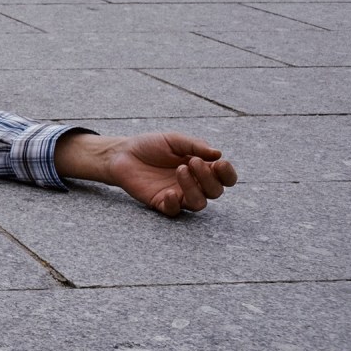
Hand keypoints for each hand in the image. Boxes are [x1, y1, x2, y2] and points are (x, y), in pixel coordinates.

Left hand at [56, 132, 237, 215]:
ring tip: (180, 170)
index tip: (220, 164)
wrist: (122, 153)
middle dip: (208, 178)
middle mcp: (194, 184)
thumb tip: (218, 154)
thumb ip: (195, 146)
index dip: (228, 174)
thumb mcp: (174, 140)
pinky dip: (175, 204)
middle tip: (192, 162)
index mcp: (201, 168)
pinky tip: (169, 192)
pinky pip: (174, 211)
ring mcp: (179, 195)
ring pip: (199, 204)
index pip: (225, 178)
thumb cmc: (151, 146)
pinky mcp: (162, 203)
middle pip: (215, 192)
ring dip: (194, 189)